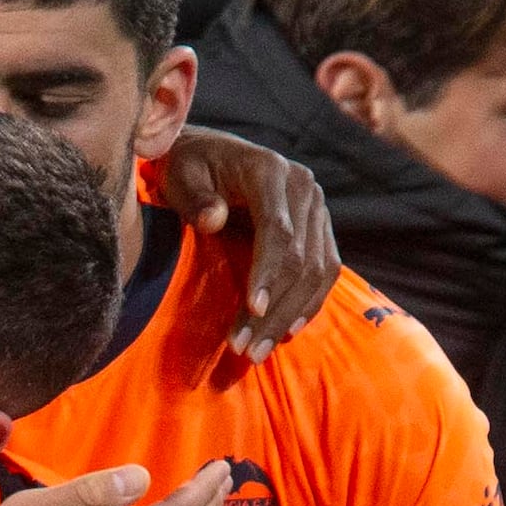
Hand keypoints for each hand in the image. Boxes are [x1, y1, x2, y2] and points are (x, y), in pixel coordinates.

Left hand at [158, 128, 336, 356]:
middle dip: (274, 310)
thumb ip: (195, 199)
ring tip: (258, 352)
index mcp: (269, 170)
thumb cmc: (188, 168)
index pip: (277, 230)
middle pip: (301, 258)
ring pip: (317, 270)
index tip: (252, 311)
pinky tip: (285, 332)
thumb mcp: (180, 177)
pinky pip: (325, 270)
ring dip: (290, 316)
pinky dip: (308, 304)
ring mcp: (316, 207)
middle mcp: (303, 186)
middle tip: (245, 351)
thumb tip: (214, 219)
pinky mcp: (320, 226)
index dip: (267, 273)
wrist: (210, 153)